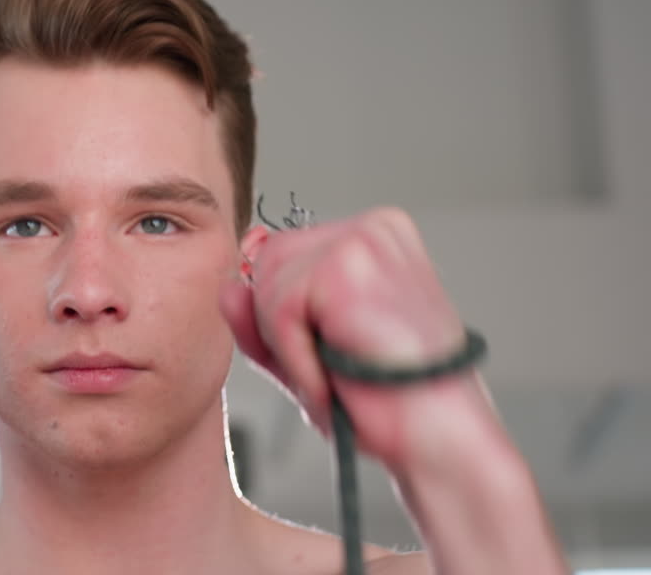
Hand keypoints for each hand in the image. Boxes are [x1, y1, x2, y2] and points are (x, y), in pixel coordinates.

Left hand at [219, 207, 482, 469]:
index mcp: (373, 237)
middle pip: (267, 263)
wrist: (438, 439)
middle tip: (332, 369)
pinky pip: (279, 311)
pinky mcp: (346, 265)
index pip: (281, 256)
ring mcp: (362, 239)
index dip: (286, 318)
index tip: (332, 353)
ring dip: (289, 348)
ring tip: (336, 375)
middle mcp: (373, 227)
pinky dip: (295, 359)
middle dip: (282, 330)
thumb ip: (261, 322)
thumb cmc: (387, 402)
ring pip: (266, 286)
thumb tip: (228, 288)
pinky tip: (331, 380)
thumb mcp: (307, 355)